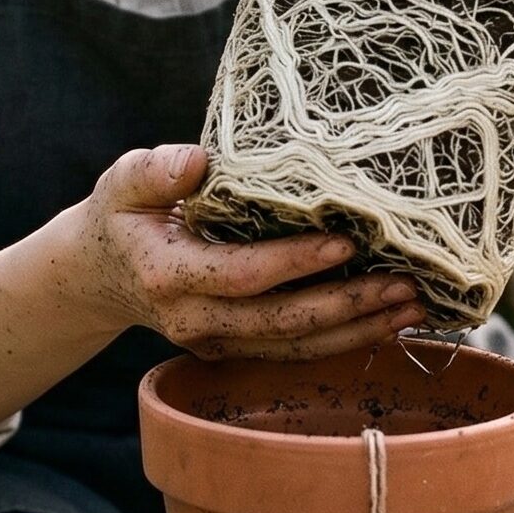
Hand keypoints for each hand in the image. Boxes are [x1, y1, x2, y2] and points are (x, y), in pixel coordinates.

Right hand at [72, 144, 423, 359]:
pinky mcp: (236, 348)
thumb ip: (154, 171)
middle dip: (347, 305)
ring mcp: (217, 342)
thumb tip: (198, 162)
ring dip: (359, 329)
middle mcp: (195, 322)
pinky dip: (346, 338)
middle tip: (404, 283)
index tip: (343, 241)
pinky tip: (388, 321)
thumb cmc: (121, 216)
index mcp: (169, 278)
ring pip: (297, 346)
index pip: (242, 276)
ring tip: (414, 304)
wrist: (100, 274)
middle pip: (281, 322)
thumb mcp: (122, 183)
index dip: (294, 262)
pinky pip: (296, 350)